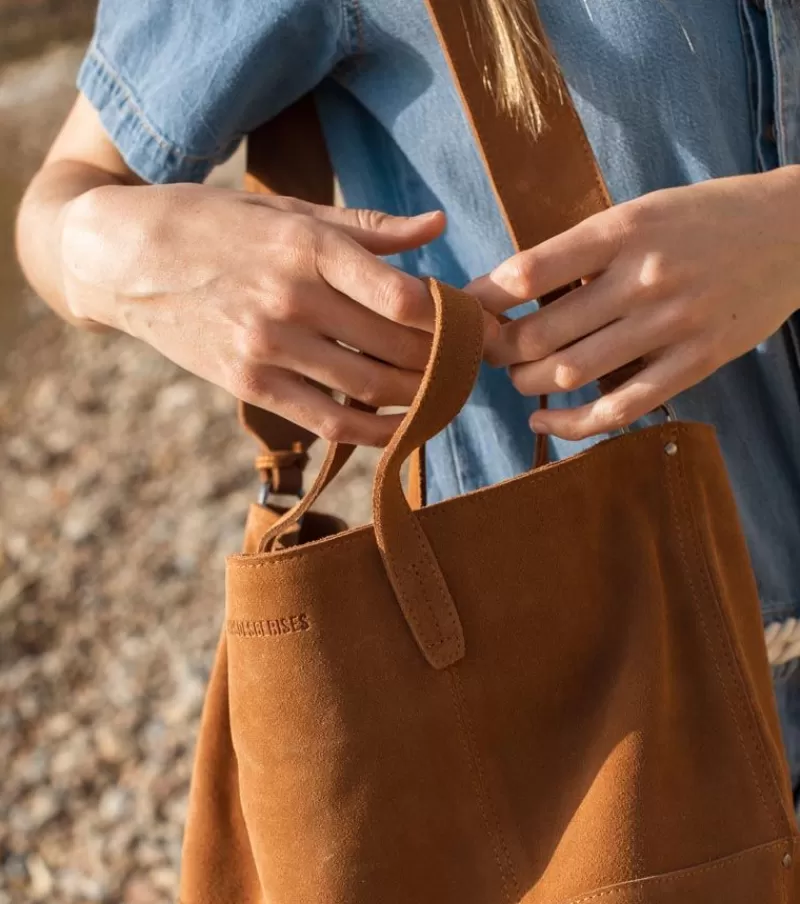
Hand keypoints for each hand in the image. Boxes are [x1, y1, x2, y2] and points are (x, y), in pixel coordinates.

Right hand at [60, 184, 446, 444]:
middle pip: (395, 348)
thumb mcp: (287, 210)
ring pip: (369, 389)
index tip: (480, 326)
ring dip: (421, 398)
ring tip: (449, 395)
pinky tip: (402, 426)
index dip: (454, 319)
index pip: (404, 297)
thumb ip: (366, 227)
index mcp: (308, 247)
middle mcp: (290, 299)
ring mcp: (268, 347)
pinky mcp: (250, 384)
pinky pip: (328, 421)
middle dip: (448, 362)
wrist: (124, 257)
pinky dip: (374, 430)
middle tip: (476, 366)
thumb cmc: (215, 224)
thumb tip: (437, 225)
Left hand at [471, 169, 799, 439]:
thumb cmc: (707, 218)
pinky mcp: (694, 363)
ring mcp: (670, 324)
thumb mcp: (644, 211)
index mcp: (623, 229)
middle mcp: (643, 277)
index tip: (464, 311)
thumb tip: (514, 288)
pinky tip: (546, 423)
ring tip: (517, 380)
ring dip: (528, 385)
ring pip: (571, 373)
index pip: (530, 271)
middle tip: (485, 353)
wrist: (794, 231)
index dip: (484, 300)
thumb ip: (587, 248)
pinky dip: (573, 424)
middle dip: (498, 351)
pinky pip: (620, 409)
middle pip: (542, 333)